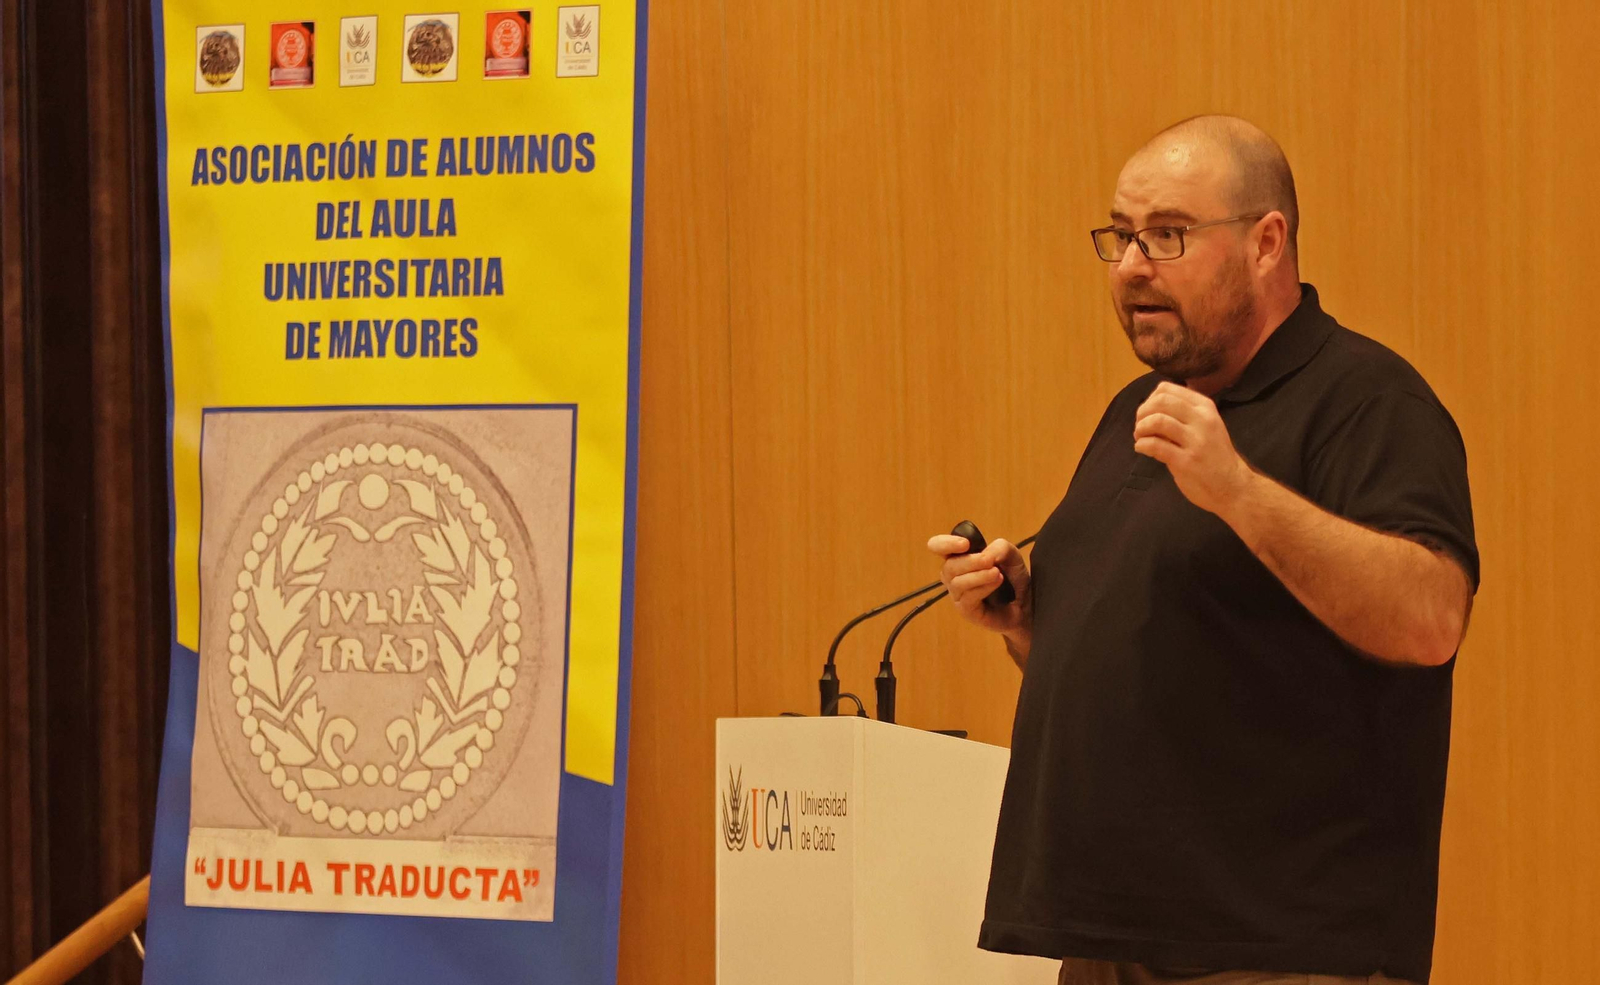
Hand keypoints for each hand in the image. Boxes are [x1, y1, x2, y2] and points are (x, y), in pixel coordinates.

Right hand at [926, 534, 1031, 642]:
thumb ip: (999, 547)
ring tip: (997, 573)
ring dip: (979, 575)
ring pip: (957, 582)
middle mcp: (954, 575)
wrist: (1026, 603)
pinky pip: (967, 597)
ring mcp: (958, 594)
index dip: (945, 543)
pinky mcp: (966, 610)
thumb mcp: (1011, 555)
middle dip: (971, 561)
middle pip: (948, 566)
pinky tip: (997, 583)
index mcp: (959, 557)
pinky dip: (983, 588)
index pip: (938, 547)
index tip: (965, 544)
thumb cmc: (1013, 579)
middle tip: (990, 561)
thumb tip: (986, 554)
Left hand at [1133, 381, 1254, 516]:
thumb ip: (1182, 415)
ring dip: (1141, 428)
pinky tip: (1142, 449)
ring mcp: (1195, 440)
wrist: (1233, 486)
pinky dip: (1142, 445)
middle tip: (1140, 427)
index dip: (1149, 400)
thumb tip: (1149, 408)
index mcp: (1205, 407)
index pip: (1167, 389)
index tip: (1147, 414)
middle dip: (1143, 412)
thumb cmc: (1214, 455)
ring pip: (1157, 420)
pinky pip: (1155, 445)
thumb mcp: (1205, 426)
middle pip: (1161, 401)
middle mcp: (1202, 419)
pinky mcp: (1186, 461)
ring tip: (1140, 438)